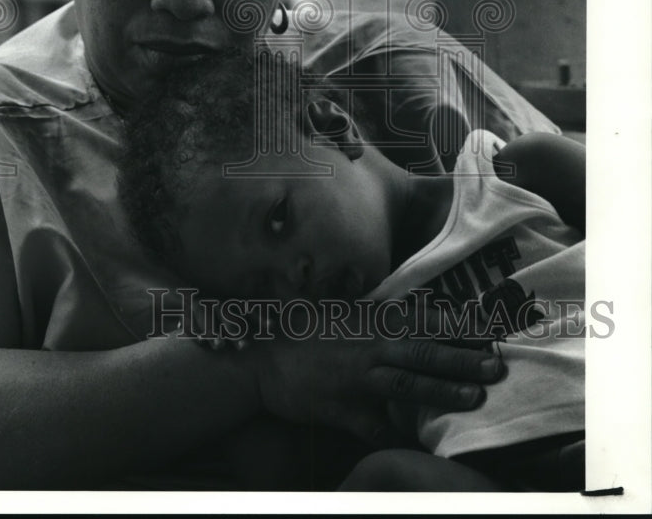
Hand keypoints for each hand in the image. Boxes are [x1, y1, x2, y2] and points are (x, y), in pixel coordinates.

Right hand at [247, 307, 503, 445]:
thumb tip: (418, 311)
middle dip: (461, 359)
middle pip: (422, 352)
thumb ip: (379, 314)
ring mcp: (356, 380)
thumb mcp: (343, 314)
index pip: (422, 320)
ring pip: (406, 386)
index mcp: (369, 322)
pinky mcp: (343, 409)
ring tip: (473, 398)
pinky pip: (377, 428)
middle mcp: (368, 348)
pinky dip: (399, 437)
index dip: (456, 325)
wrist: (264, 361)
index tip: (487, 328)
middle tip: (494, 366)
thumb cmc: (305, 332)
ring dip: (441, 392)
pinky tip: (421, 447)